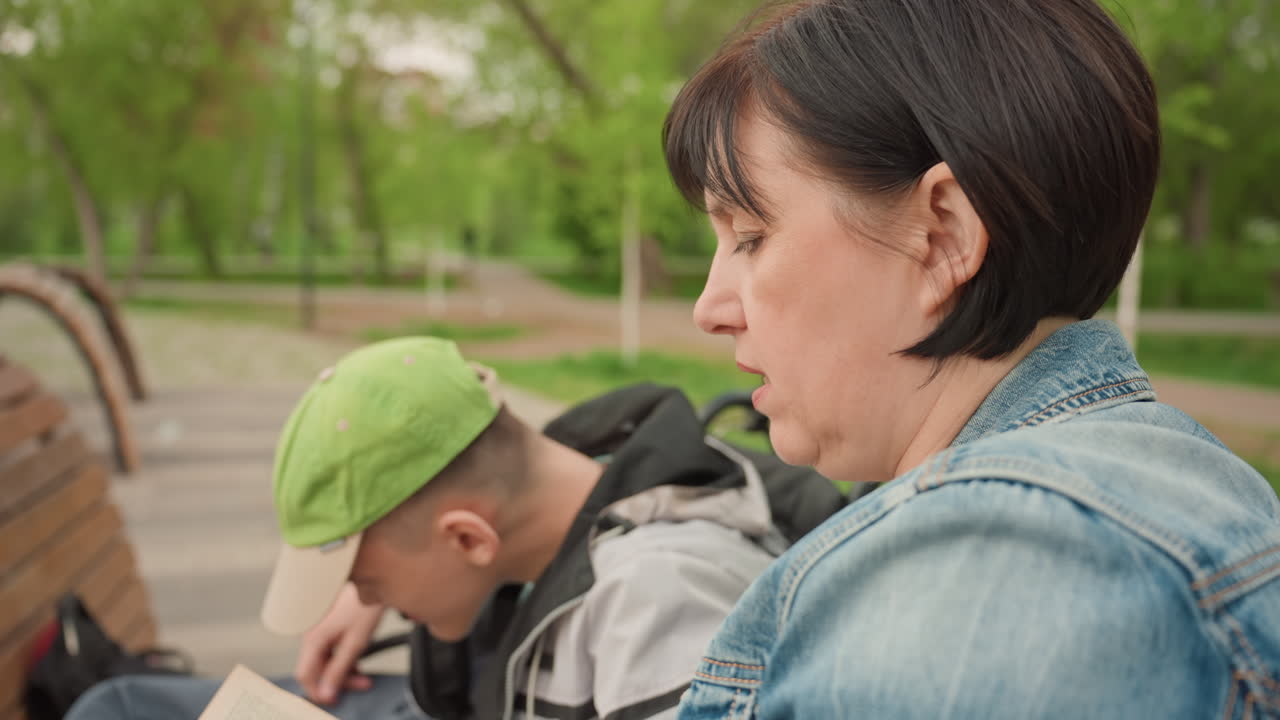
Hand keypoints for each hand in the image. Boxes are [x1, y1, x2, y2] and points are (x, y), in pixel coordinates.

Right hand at [294, 583, 385, 705]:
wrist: (373, 573)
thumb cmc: (364, 604)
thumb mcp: (355, 642)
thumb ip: (339, 670)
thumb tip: (326, 694)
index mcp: (313, 638)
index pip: (305, 675)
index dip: (319, 690)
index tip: (336, 699)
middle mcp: (310, 632)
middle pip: (318, 667)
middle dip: (339, 679)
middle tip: (363, 683)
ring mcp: (318, 626)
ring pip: (326, 657)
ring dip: (344, 668)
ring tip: (365, 672)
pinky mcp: (327, 622)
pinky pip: (330, 645)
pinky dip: (344, 655)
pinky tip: (359, 656)